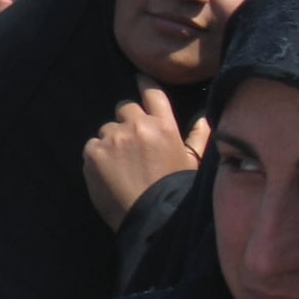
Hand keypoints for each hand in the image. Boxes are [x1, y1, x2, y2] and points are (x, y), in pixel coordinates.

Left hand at [83, 73, 210, 231]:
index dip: (144, 83)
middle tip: (130, 145)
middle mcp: (138, 126)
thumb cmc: (175, 192)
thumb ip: (199, 138)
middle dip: (125, 122)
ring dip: (111, 141)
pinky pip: (92, 145)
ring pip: (106, 129)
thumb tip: (206, 119)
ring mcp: (114, 138)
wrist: (151, 220)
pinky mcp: (94, 152)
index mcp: (164, 126)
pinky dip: (97, 157)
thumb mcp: (193, 164)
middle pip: (123, 108)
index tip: (138, 77)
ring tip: (120, 166)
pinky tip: (108, 174)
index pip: (152, 93)